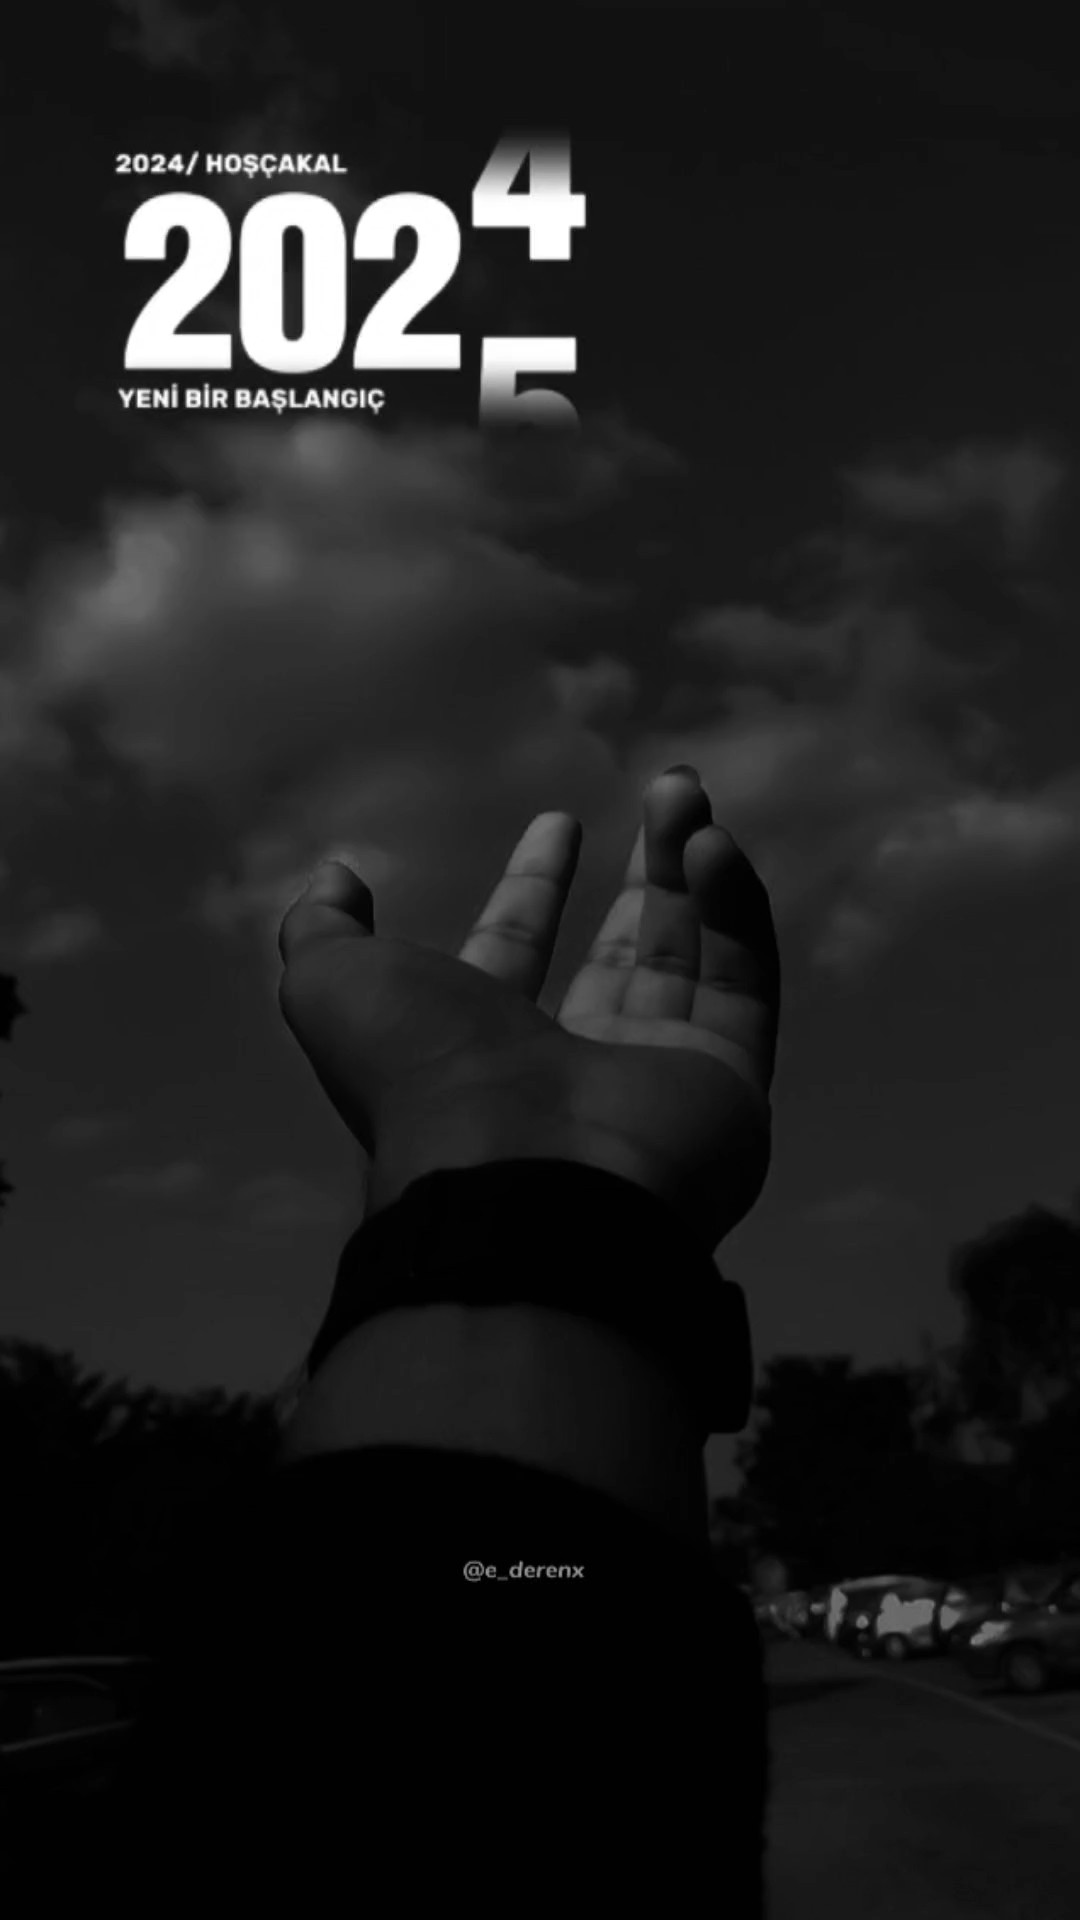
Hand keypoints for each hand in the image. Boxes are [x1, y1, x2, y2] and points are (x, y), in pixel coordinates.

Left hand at [278, 767, 779, 1248]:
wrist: (525, 1174)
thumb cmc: (422, 1077)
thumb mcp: (333, 988)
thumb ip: (321, 929)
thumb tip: (334, 874)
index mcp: (480, 1052)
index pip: (515, 956)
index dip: (532, 888)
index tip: (557, 823)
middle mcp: (572, 1069)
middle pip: (618, 954)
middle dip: (641, 873)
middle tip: (666, 792)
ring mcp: (655, 1080)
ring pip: (688, 959)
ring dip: (691, 870)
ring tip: (686, 791)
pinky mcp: (729, 1083)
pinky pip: (744, 982)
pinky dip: (735, 908)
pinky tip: (712, 843)